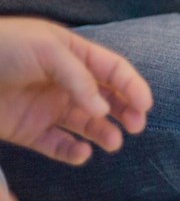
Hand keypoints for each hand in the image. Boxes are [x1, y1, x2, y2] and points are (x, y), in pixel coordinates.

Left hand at [0, 18, 152, 164]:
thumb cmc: (1, 47)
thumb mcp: (46, 50)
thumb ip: (79, 78)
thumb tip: (102, 110)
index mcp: (73, 55)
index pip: (114, 71)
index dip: (132, 87)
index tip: (145, 106)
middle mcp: (64, 82)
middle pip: (106, 99)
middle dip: (125, 112)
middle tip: (136, 126)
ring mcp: (47, 107)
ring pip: (87, 124)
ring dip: (104, 133)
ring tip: (112, 143)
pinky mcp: (29, 130)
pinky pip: (58, 145)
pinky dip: (73, 152)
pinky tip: (80, 153)